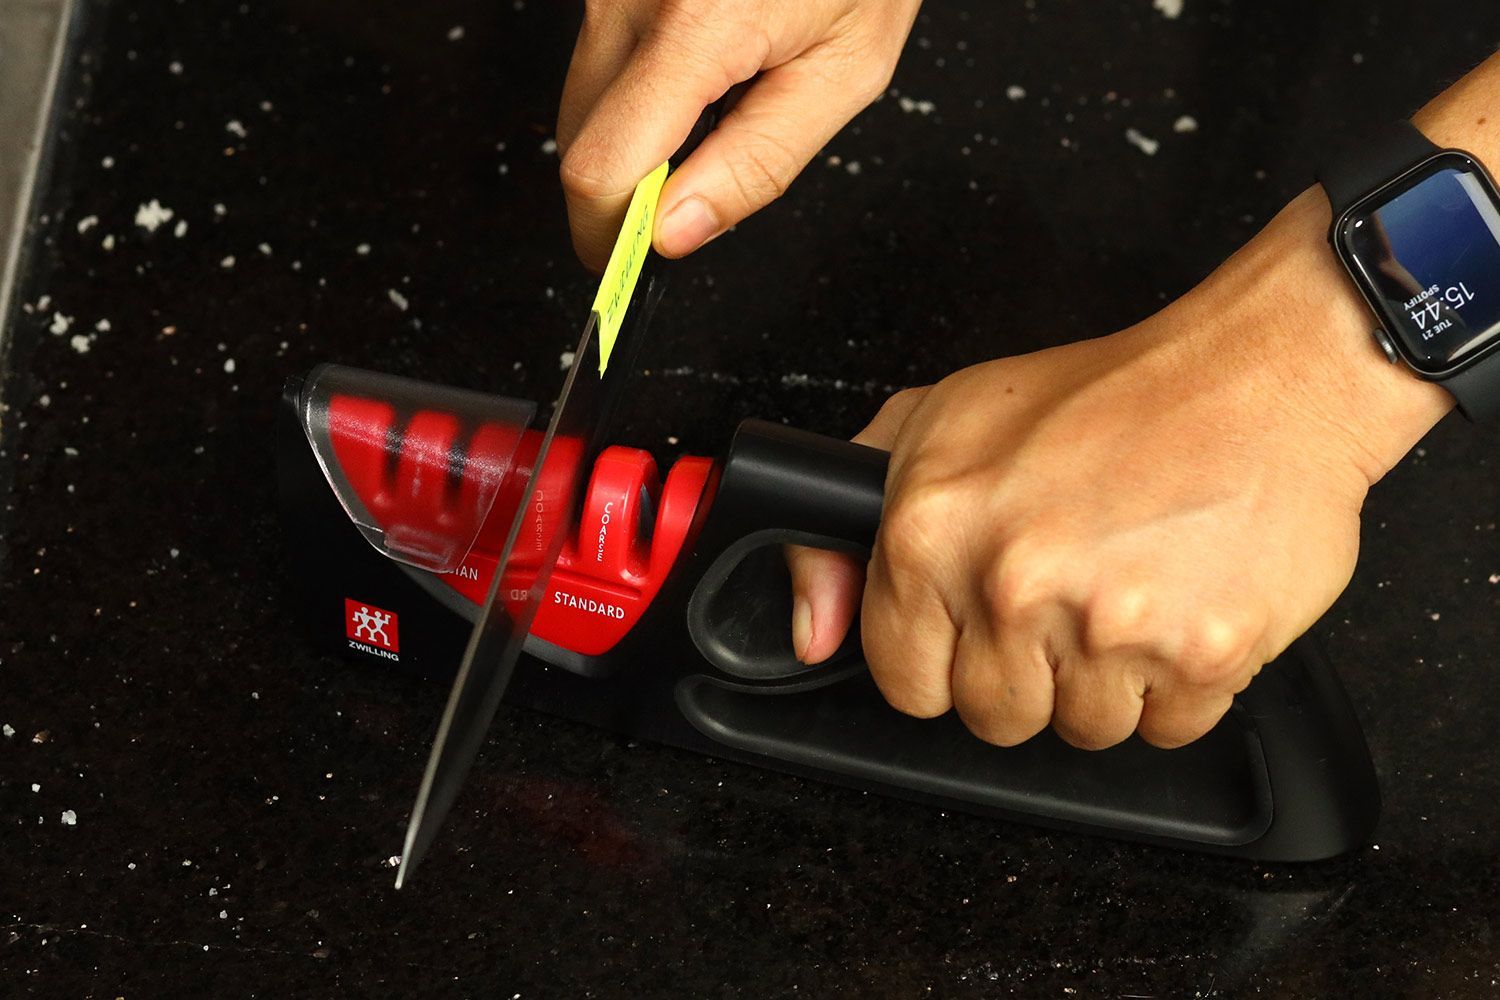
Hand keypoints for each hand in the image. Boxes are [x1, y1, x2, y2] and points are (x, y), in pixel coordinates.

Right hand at [556, 0, 920, 270]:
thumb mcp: (844, 74)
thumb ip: (757, 165)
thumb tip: (674, 234)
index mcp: (696, 24)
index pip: (600, 169)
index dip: (608, 236)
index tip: (631, 264)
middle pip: (579, 142)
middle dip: (630, 186)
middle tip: (706, 179)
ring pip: (584, 102)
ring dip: (637, 133)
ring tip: (721, 100)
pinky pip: (599, 57)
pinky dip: (639, 87)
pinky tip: (704, 63)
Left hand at [788, 188, 1452, 749]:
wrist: (1259, 377)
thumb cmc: (1105, 397)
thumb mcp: (936, 425)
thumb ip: (843, 529)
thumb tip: (810, 632)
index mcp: (934, 531)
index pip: (904, 679)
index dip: (943, 658)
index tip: (978, 628)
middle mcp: (1013, 583)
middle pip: (993, 716)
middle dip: (1026, 672)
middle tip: (1066, 598)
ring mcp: (1108, 625)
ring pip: (1082, 729)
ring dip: (1106, 680)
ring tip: (1126, 591)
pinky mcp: (1202, 654)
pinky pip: (1169, 729)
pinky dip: (1177, 686)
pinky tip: (1175, 607)